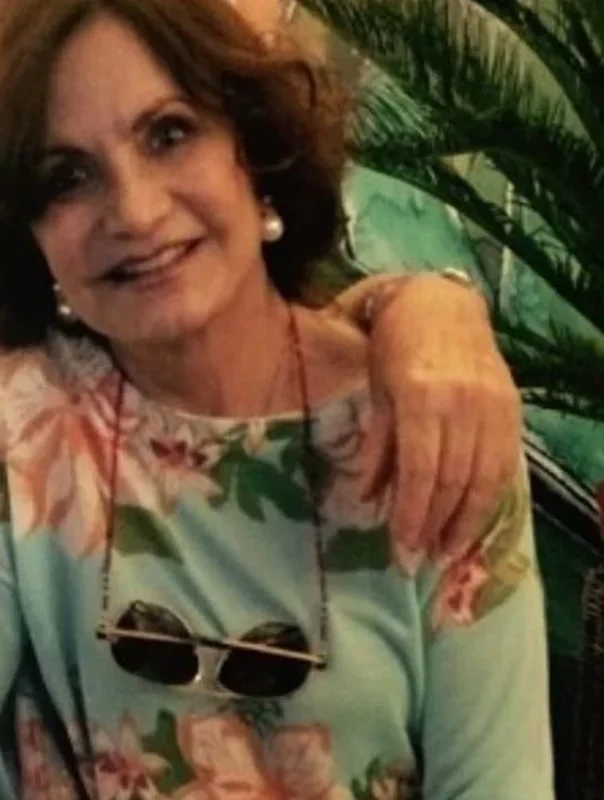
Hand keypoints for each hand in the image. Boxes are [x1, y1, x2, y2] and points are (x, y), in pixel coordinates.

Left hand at [360, 274, 521, 571]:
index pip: (422, 471)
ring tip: (447, 554)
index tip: (401, 550)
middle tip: (419, 563)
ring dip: (466, 522)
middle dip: (436, 527)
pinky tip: (473, 521)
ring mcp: (493, 406)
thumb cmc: (393, 347)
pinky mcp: (512, 408)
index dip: (413, 515)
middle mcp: (463, 403)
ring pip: (485, 478)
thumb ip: (376, 448)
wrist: (440, 304)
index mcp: (422, 398)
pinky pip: (505, 464)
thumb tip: (366, 501)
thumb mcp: (375, 394)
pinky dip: (489, 498)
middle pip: (454, 481)